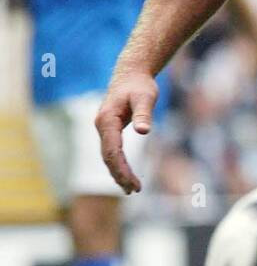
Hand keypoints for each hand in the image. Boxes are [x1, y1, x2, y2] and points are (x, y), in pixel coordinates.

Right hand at [95, 70, 157, 193]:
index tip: (132, 182)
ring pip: (108, 156)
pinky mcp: (110, 130)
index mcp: (107, 120)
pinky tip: (127, 176)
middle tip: (135, 190)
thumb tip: (144, 131)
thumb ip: (144, 113)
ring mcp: (104, 129)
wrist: (131, 74)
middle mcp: (101, 126)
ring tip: (132, 189)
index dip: (120, 168)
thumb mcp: (146, 96)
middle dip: (120, 175)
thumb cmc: (139, 85)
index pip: (111, 150)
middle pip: (107, 157)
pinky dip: (118, 165)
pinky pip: (112, 151)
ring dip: (118, 173)